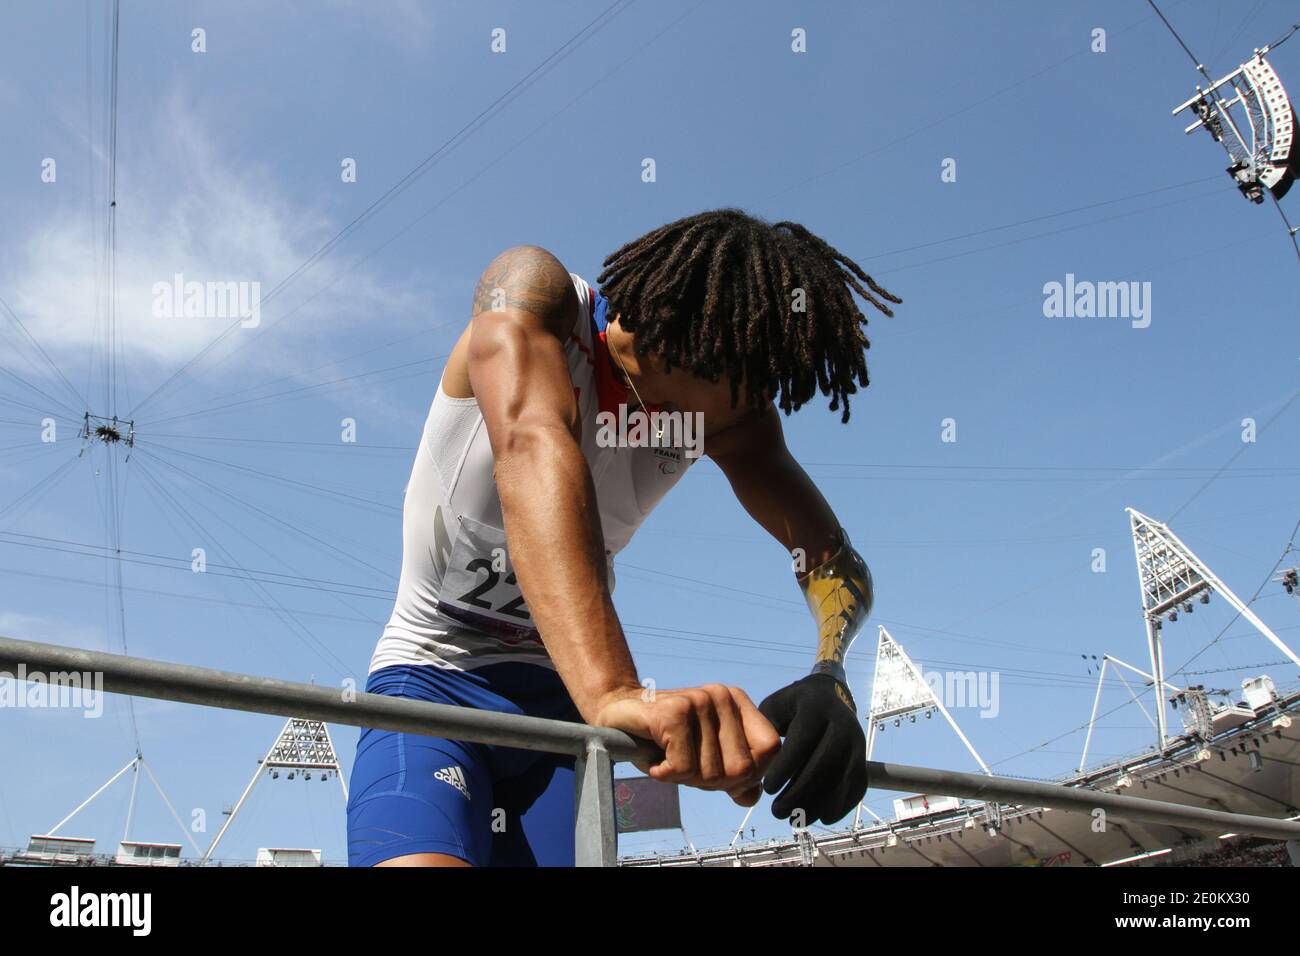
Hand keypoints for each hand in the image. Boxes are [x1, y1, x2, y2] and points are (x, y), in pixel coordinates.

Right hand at [594, 684, 779, 805]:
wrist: (617, 714)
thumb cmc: (664, 738)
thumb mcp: (704, 757)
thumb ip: (733, 776)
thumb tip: (751, 796)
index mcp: (737, 702)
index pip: (770, 748)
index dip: (752, 772)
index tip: (721, 774)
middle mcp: (722, 696)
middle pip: (742, 768)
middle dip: (713, 782)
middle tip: (686, 767)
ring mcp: (699, 700)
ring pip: (712, 772)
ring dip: (685, 778)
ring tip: (668, 758)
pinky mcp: (674, 712)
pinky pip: (684, 768)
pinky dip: (666, 774)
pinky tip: (656, 760)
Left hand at [758, 673, 867, 824]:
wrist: (828, 697)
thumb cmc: (792, 707)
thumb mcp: (775, 706)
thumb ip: (763, 729)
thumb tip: (754, 763)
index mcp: (815, 708)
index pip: (803, 740)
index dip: (786, 767)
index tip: (768, 788)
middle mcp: (841, 724)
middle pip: (825, 763)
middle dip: (799, 792)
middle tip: (777, 811)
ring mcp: (856, 743)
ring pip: (842, 779)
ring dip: (818, 805)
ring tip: (794, 820)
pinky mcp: (863, 760)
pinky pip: (857, 787)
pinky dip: (840, 806)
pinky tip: (821, 817)